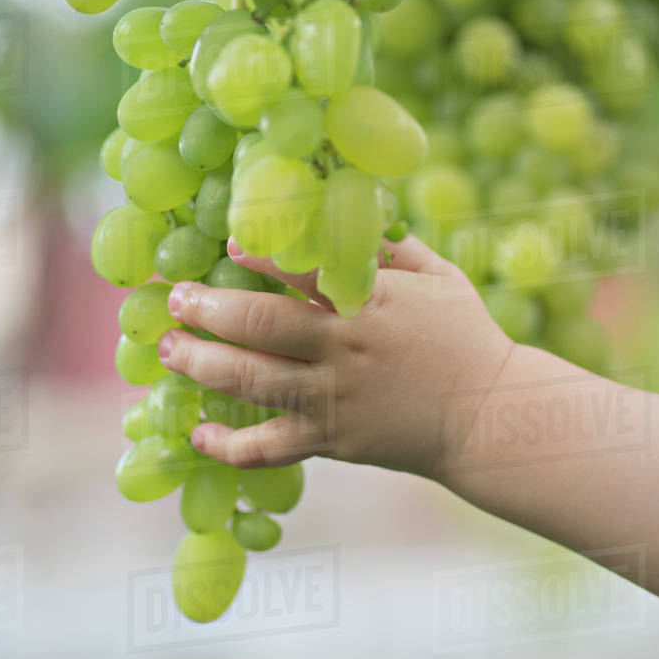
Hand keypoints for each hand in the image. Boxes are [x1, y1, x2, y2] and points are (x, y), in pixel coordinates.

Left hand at [156, 235, 514, 479]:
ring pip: (253, 381)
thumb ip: (393, 247)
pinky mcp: (333, 441)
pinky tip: (200, 434)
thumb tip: (348, 211)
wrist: (490, 417)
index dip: (260, 254)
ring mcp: (336, 398)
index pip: (305, 271)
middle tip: (174, 301)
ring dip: (201, 363)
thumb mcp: (442, 278)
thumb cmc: (467, 338)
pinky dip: (230, 445)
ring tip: (169, 350)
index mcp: (374, 301)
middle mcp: (347, 349)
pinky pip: (271, 447)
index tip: (230, 245)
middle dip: (208, 310)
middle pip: (261, 325)